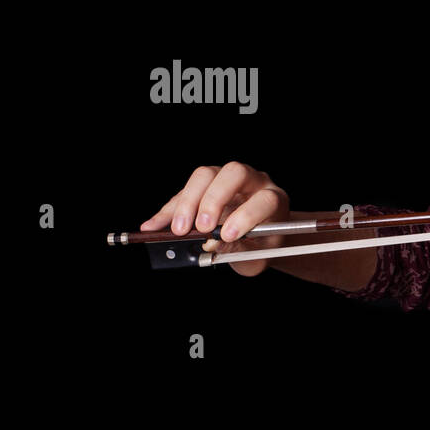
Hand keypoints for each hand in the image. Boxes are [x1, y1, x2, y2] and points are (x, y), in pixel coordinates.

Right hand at [139, 162, 290, 276]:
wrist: (259, 240)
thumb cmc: (260, 247)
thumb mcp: (255, 256)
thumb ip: (238, 251)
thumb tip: (211, 244)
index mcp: (274, 200)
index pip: (264, 199)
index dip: (246, 216)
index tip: (227, 235)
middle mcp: (254, 182)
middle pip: (234, 173)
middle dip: (214, 199)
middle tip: (200, 227)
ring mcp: (229, 179)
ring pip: (206, 174)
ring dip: (188, 201)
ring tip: (179, 229)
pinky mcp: (206, 184)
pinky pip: (184, 190)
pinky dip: (169, 209)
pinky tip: (154, 226)